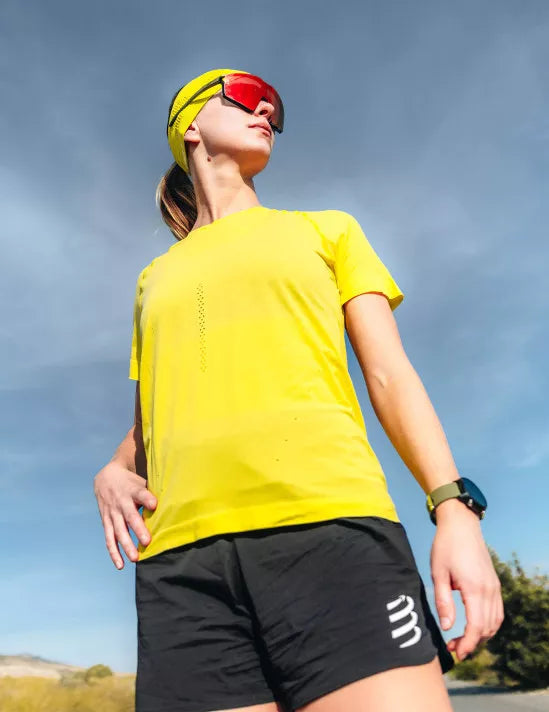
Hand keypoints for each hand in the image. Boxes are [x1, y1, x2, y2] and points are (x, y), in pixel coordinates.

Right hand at [93, 460, 156, 568]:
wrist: (106, 477)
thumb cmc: (131, 482)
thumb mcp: (141, 481)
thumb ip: (152, 493)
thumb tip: (174, 503)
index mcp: (132, 490)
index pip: (140, 494)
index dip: (147, 499)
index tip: (154, 505)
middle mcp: (121, 502)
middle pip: (130, 516)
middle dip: (138, 529)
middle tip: (147, 542)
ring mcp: (112, 513)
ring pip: (118, 531)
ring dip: (126, 545)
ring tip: (135, 558)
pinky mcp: (106, 522)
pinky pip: (109, 539)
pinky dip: (113, 553)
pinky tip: (120, 565)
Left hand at [430, 499, 504, 660]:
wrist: (461, 524)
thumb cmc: (445, 546)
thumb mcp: (438, 573)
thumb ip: (443, 601)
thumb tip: (447, 627)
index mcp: (474, 588)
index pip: (476, 626)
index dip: (468, 644)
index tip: (457, 653)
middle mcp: (489, 589)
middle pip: (487, 628)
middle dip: (472, 643)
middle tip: (454, 648)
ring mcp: (494, 586)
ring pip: (495, 621)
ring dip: (481, 635)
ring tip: (462, 640)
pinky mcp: (494, 583)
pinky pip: (496, 610)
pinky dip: (488, 623)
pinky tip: (474, 625)